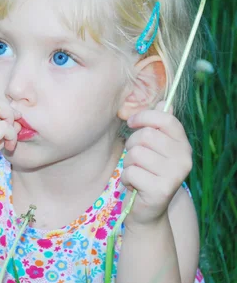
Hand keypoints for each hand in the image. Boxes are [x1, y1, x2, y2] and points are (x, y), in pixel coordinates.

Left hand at [121, 100, 192, 226]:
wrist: (147, 209)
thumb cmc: (146, 171)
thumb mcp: (152, 147)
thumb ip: (156, 125)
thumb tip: (163, 102)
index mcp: (183, 145)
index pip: (165, 118)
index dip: (143, 117)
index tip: (132, 123)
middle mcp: (184, 159)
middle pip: (146, 136)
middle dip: (132, 145)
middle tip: (135, 158)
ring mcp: (174, 175)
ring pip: (136, 154)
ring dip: (128, 163)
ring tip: (136, 172)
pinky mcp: (161, 190)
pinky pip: (131, 172)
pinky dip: (126, 178)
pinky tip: (134, 185)